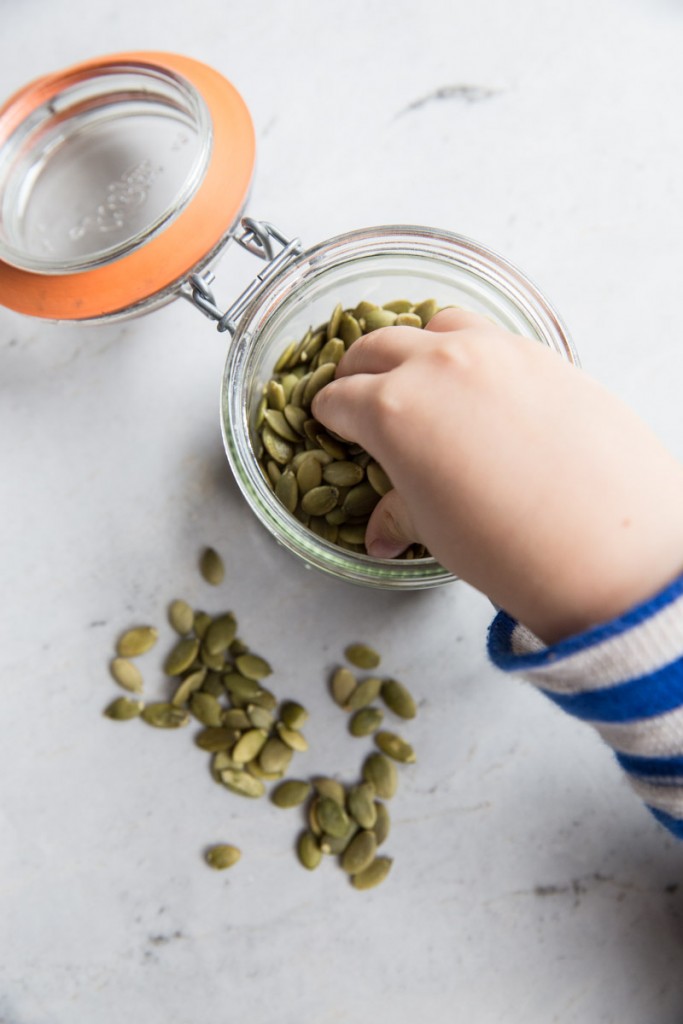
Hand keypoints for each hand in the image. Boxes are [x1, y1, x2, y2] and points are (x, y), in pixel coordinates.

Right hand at [312, 309, 682, 642]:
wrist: (611, 545)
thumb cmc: (511, 546)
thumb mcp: (438, 532)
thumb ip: (400, 515)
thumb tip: (382, 533)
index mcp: (392, 409)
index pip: (339, 399)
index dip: (328, 416)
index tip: (331, 424)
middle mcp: (437, 365)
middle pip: (375, 347)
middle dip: (358, 371)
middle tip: (359, 394)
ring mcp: (494, 350)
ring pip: (435, 325)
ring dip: (415, 346)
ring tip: (420, 377)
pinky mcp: (543, 352)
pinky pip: (490, 334)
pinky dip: (469, 350)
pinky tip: (481, 385)